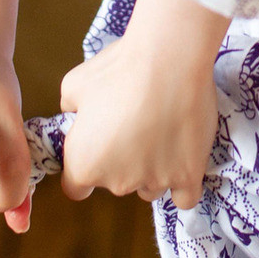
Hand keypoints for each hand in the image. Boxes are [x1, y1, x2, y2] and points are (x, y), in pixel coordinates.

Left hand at [60, 0, 230, 210]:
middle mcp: (117, 182)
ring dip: (152, 169)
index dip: (85, 166)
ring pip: (150, 187)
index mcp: (83, 164)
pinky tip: (183, 161)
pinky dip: (183, 184)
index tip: (97, 148)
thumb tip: (77, 114)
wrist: (168, 60)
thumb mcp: (74, 84)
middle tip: (134, 125)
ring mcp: (155, 181)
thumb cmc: (118, 69)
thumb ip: (70, 108)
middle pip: (116, 184)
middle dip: (121, 162)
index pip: (76, 187)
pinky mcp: (188, 175)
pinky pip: (185, 197)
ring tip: (162, 133)